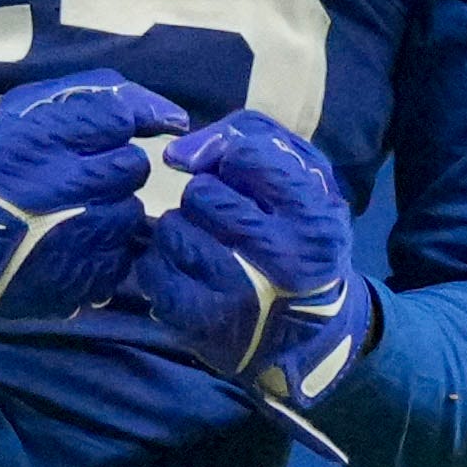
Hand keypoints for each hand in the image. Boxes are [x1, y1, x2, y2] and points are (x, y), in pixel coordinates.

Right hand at [0, 75, 165, 324]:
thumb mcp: (25, 111)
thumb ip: (93, 97)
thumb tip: (168, 116)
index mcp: (46, 136)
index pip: (122, 118)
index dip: (129, 124)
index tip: (124, 132)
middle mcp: (66, 184)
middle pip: (133, 167)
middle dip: (115, 169)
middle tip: (82, 177)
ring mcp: (78, 236)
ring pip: (132, 214)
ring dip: (112, 211)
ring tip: (74, 214)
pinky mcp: (84, 278)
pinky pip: (122, 257)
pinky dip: (104, 250)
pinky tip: (73, 244)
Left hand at [139, 113, 364, 408]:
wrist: (311, 326)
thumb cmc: (299, 232)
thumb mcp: (302, 174)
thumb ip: (248, 139)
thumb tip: (177, 154)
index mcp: (312, 214)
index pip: (246, 155)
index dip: (226, 156)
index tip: (225, 171)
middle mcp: (281, 256)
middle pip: (202, 194)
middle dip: (204, 198)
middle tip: (222, 216)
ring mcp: (241, 293)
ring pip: (172, 231)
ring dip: (179, 230)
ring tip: (204, 242)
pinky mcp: (204, 323)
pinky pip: (154, 272)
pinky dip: (161, 264)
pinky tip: (186, 269)